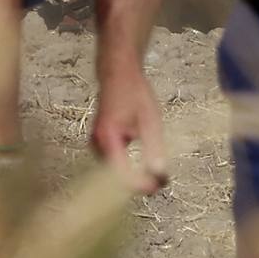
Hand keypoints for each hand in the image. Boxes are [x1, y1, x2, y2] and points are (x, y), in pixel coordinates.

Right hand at [89, 70, 167, 194]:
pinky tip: (145, 167)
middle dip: (139, 182)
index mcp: (108, 137)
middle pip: (116, 177)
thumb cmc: (134, 92)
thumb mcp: (150, 121)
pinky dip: (129, 169)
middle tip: (162, 180)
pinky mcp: (100, 144)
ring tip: (157, 175)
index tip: (159, 184)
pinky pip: (114, 165)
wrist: (118, 73)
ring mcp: (96, 144)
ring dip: (135, 177)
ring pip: (115, 173)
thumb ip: (154, 148)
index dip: (141, 184)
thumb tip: (159, 174)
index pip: (121, 174)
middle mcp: (97, 143)